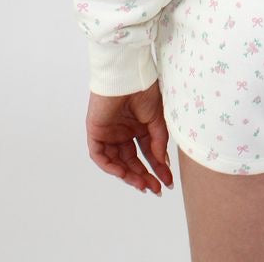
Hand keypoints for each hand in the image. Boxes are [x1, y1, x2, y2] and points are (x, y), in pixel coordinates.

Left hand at [86, 79, 174, 194]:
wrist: (126, 75)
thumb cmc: (143, 90)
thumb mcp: (157, 118)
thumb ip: (158, 141)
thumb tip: (162, 164)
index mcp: (139, 126)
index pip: (148, 152)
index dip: (157, 167)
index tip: (168, 182)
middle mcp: (124, 131)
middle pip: (133, 160)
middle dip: (144, 175)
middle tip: (156, 189)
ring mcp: (109, 132)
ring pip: (117, 161)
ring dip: (129, 175)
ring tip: (143, 184)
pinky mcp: (96, 131)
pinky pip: (100, 155)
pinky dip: (110, 166)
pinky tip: (123, 173)